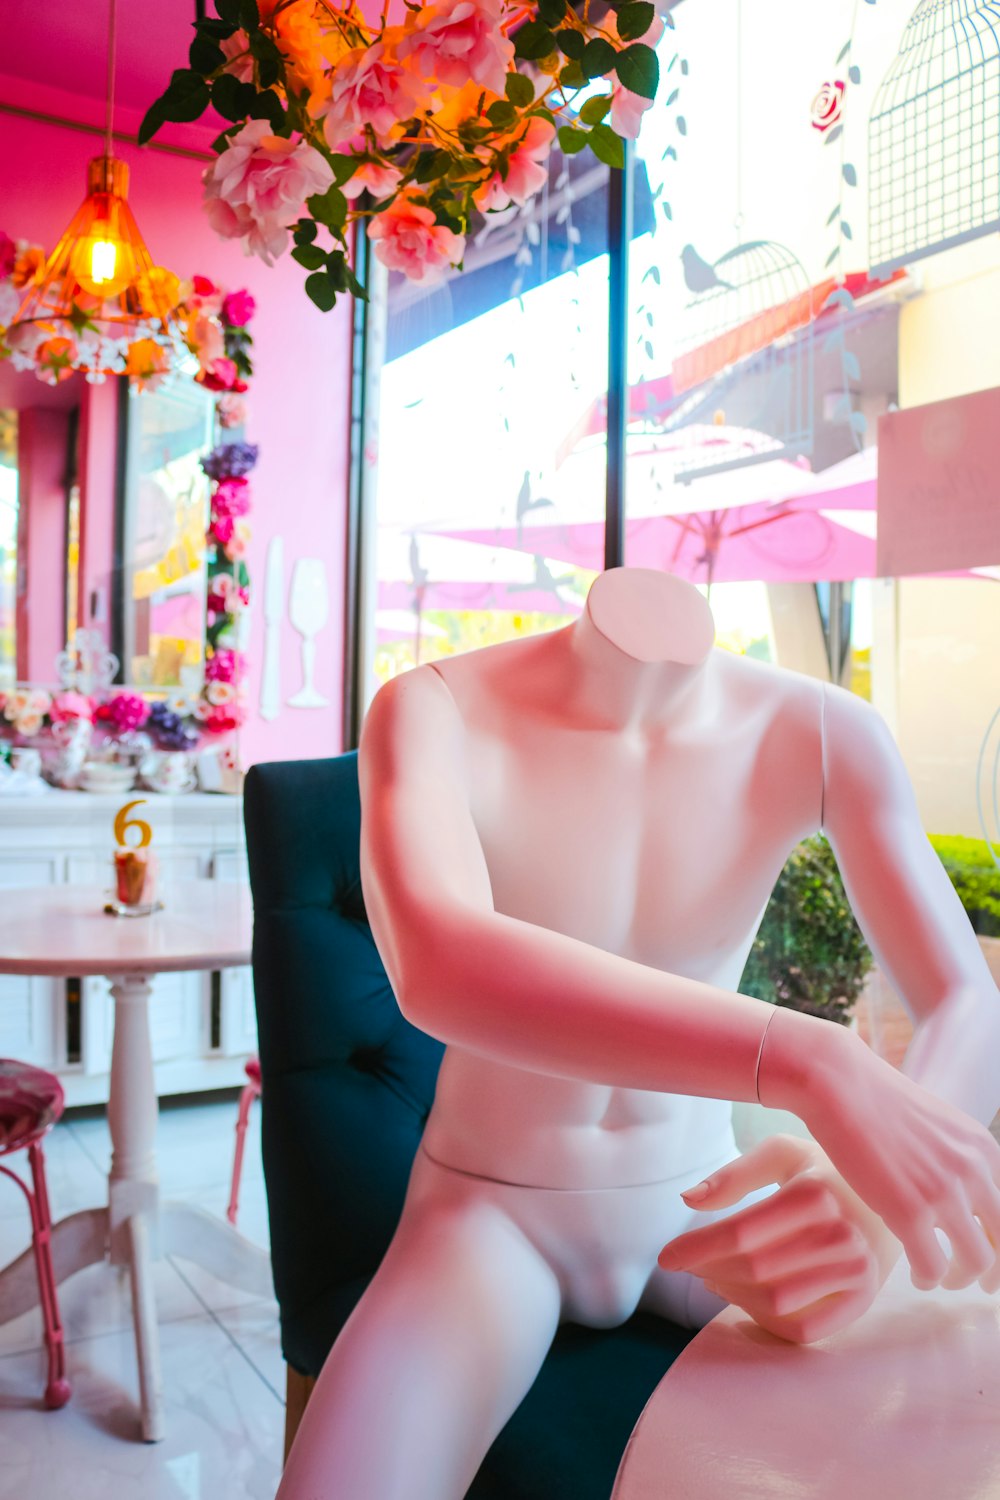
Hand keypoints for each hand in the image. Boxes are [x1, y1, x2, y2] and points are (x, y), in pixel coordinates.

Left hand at [658, 1135, 900, 1343]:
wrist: (893, 1198)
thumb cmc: (826, 1172)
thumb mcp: (783, 1153)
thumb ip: (735, 1174)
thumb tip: (688, 1199)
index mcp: (815, 1193)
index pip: (741, 1232)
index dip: (696, 1248)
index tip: (665, 1257)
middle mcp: (841, 1234)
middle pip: (752, 1269)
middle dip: (708, 1270)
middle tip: (688, 1264)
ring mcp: (857, 1271)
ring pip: (774, 1301)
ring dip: (732, 1294)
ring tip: (714, 1278)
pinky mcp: (864, 1299)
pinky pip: (804, 1329)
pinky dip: (765, 1320)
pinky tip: (746, 1299)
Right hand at [763, 1016, 999, 1293]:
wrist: (837, 1082)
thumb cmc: (873, 1098)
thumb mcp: (935, 1123)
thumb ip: (955, 1156)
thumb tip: (958, 1190)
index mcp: (982, 1147)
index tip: (992, 1250)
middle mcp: (973, 1170)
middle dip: (996, 1269)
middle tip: (983, 1283)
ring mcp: (943, 1192)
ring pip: (977, 1261)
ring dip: (962, 1278)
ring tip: (942, 1278)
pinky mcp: (909, 1211)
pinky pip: (933, 1266)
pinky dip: (928, 1278)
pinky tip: (916, 1275)